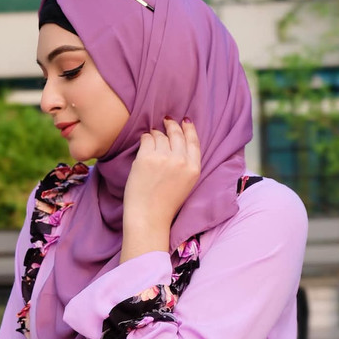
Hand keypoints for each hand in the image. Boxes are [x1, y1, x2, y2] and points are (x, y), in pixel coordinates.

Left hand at [121, 117, 200, 261]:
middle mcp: (181, 161)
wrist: (149, 218)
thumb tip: (178, 141)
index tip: (184, 121)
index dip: (189, 128)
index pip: (193, 141)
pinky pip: (146, 138)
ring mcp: (163, 158)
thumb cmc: (165, 205)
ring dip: (156, 135)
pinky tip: (144, 145)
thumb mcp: (185, 184)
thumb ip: (186, 164)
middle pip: (176, 134)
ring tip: (152, 140)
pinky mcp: (146, 158)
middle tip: (166, 121)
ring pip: (160, 135)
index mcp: (193, 169)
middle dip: (171, 125)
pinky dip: (145, 139)